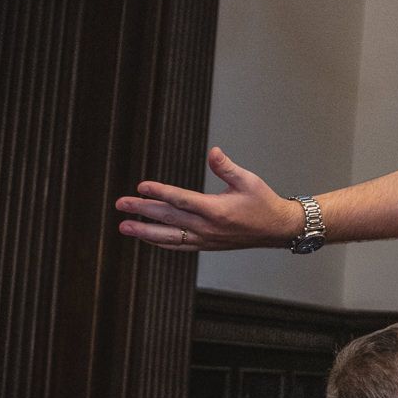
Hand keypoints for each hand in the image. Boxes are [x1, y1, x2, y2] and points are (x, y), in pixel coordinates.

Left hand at [116, 148, 304, 251]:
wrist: (277, 229)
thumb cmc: (264, 202)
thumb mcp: (249, 180)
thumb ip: (227, 167)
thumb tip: (213, 152)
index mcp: (217, 211)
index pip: (181, 200)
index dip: (160, 193)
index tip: (140, 187)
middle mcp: (208, 228)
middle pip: (168, 218)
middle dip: (142, 211)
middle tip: (120, 204)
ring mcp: (206, 239)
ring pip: (169, 236)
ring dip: (145, 232)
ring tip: (124, 227)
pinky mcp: (207, 245)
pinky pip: (179, 245)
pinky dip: (161, 242)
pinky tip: (147, 238)